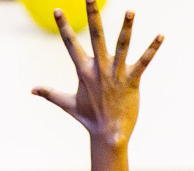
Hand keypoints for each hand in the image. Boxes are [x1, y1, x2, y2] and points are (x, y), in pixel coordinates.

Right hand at [33, 2, 161, 148]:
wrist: (108, 136)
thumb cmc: (89, 119)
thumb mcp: (67, 104)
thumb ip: (50, 93)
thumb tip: (32, 90)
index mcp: (84, 71)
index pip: (71, 44)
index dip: (63, 27)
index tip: (57, 9)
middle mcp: (99, 69)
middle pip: (95, 36)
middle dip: (93, 15)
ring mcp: (116, 74)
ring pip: (121, 46)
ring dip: (126, 28)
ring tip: (130, 11)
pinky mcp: (132, 81)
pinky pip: (143, 61)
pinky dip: (152, 49)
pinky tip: (161, 36)